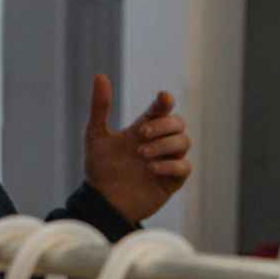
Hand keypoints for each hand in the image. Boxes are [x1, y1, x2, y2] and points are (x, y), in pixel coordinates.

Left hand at [83, 74, 193, 222]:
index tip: (163, 99)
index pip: (162, 110)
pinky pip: (184, 167)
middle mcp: (159, 143)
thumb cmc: (99, 170)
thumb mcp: (95, 136)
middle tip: (140, 134)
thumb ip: (100, 107)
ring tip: (142, 155)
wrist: (101, 203)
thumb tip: (100, 75)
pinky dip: (171, 165)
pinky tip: (152, 168)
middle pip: (179, 123)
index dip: (165, 102)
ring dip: (165, 145)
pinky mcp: (172, 181)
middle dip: (163, 125)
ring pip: (184, 142)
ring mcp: (167, 161)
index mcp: (144, 129)